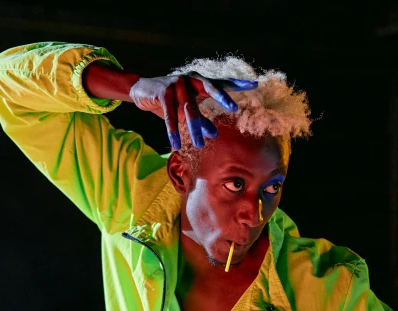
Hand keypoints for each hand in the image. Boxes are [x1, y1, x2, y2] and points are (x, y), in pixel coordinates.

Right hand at [129, 73, 256, 149]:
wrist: (143, 90)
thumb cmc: (170, 100)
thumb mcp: (187, 110)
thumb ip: (202, 119)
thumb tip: (214, 134)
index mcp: (200, 82)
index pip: (221, 82)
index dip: (237, 84)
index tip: (255, 85)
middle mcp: (190, 79)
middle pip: (209, 87)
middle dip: (222, 98)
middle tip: (234, 108)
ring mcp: (176, 83)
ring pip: (189, 108)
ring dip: (194, 128)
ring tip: (199, 145)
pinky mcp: (162, 92)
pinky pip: (169, 114)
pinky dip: (172, 130)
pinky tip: (175, 143)